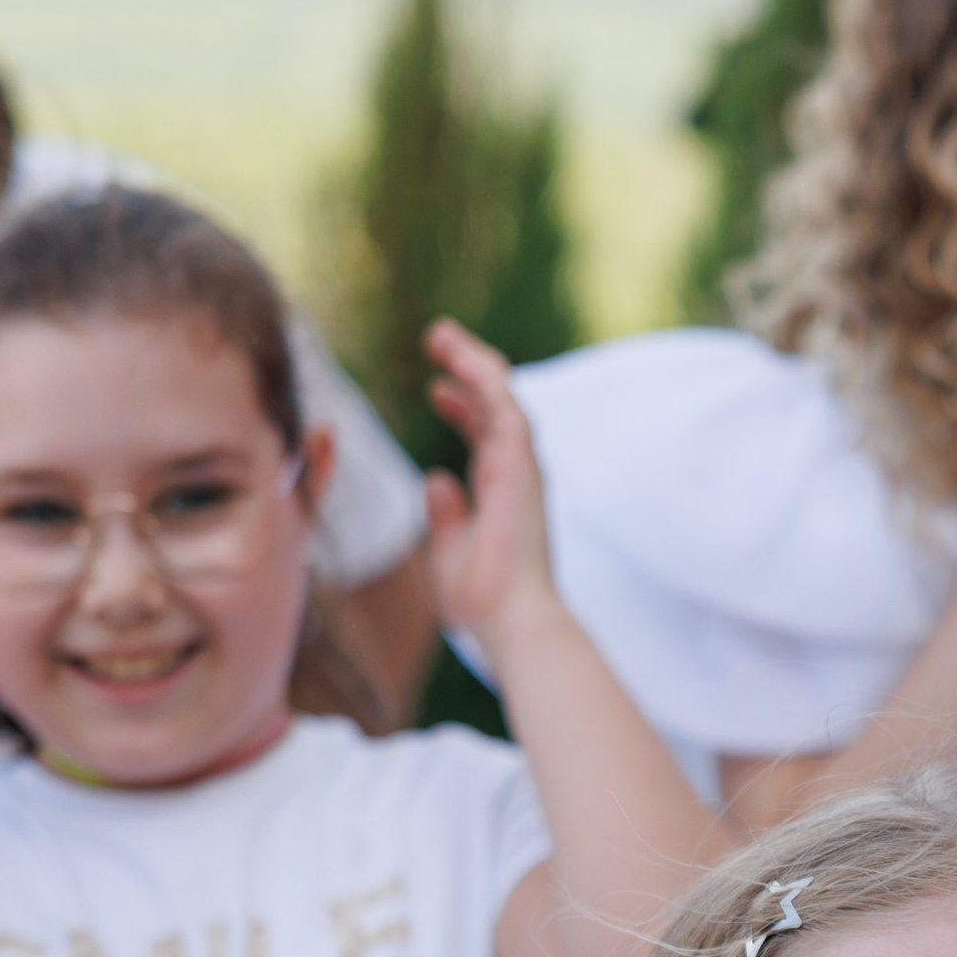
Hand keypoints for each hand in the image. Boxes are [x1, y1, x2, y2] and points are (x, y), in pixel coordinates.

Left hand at [422, 319, 560, 648]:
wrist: (512, 622)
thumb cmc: (483, 602)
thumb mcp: (449, 552)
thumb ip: (445, 517)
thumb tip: (435, 480)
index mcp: (501, 494)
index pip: (484, 437)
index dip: (461, 408)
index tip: (436, 389)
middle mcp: (515, 475)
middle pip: (495, 407)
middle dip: (468, 371)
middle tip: (438, 341)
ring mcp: (521, 467)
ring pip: (501, 396)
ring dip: (471, 361)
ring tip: (440, 334)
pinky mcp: (520, 463)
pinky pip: (502, 404)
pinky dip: (480, 375)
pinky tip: (456, 355)